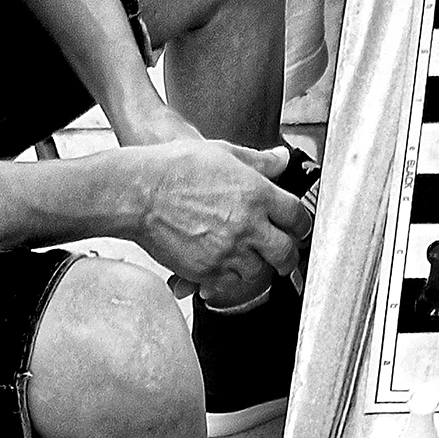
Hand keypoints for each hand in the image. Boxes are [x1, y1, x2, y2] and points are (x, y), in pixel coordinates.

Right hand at [125, 140, 312, 306]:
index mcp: (256, 194)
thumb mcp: (221, 153)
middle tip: (282, 256)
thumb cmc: (173, 168)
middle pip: (285, 252)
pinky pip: (232, 284)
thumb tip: (281, 159)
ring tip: (246, 258)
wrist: (137, 193)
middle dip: (287, 256)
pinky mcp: (208, 270)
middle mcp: (248, 225)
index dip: (301, 226)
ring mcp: (228, 250)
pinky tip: (223, 266)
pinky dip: (230, 279)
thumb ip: (258, 161)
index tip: (298, 230)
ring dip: (256, 266)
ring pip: (259, 272)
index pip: (297, 217)